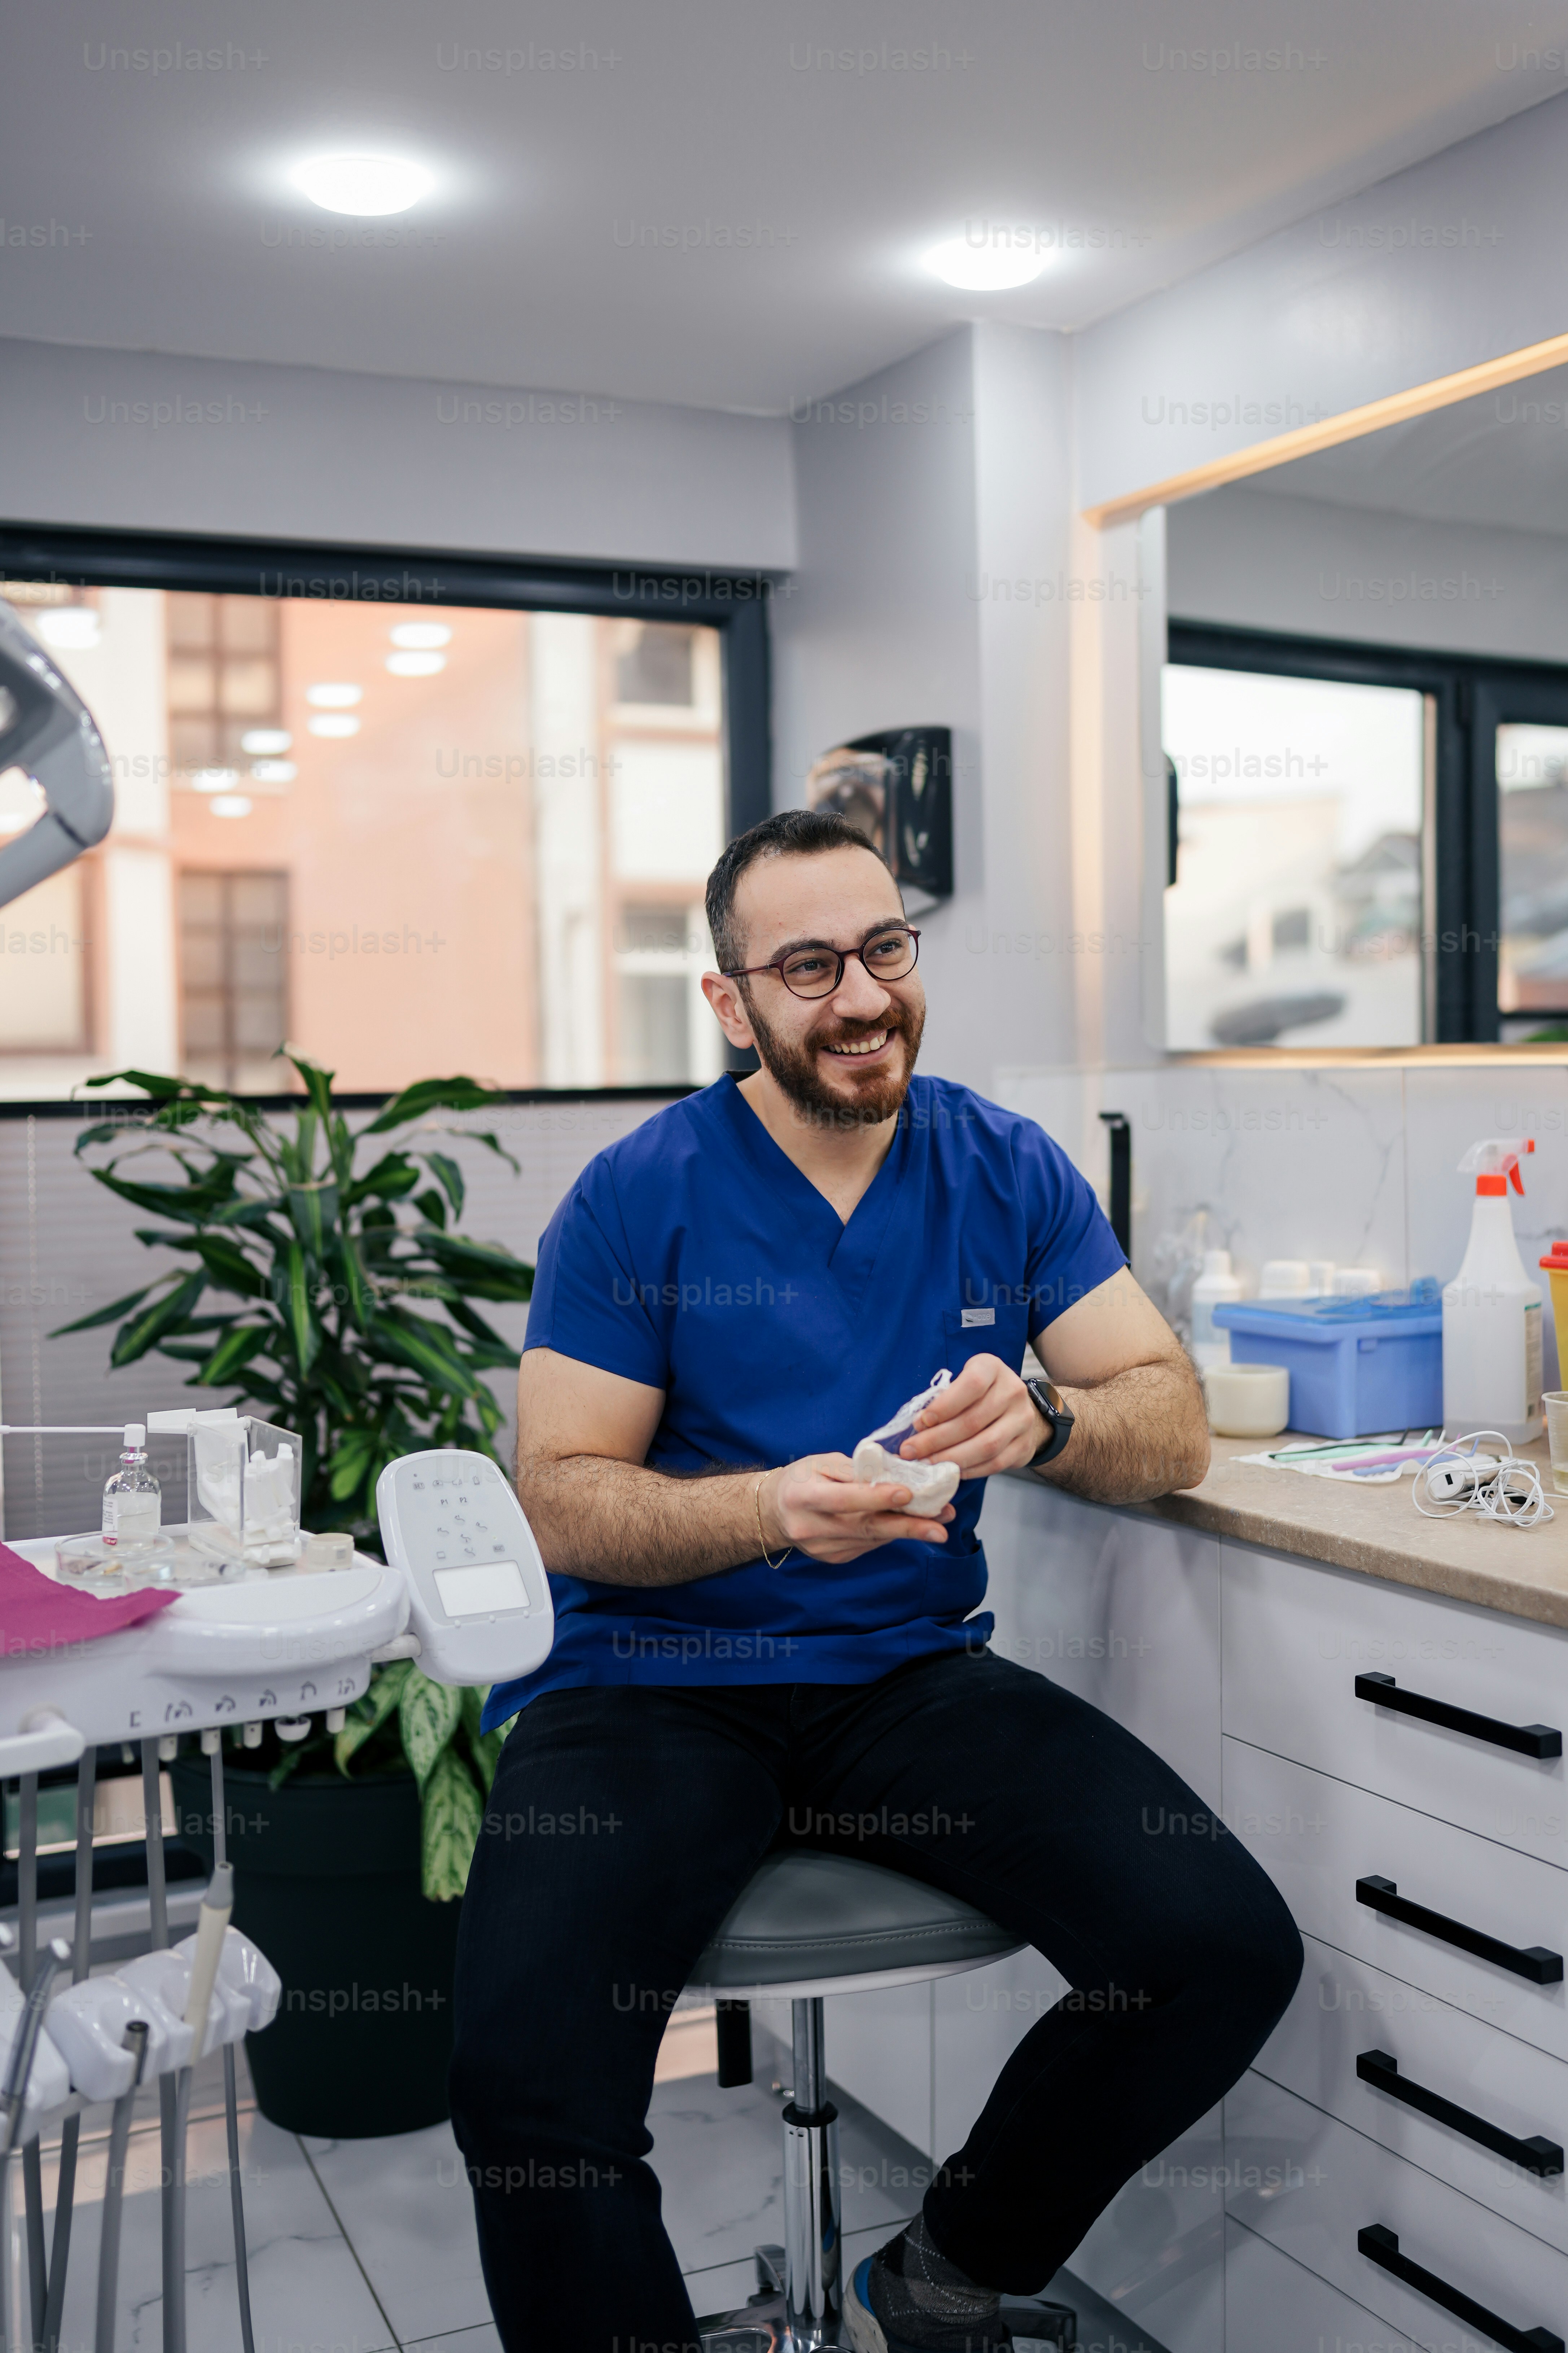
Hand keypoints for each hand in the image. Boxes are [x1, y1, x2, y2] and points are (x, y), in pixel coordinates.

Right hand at [761, 1453, 953, 1563]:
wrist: (774, 1512)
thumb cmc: (802, 1479)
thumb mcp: (821, 1463)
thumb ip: (855, 1469)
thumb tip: (894, 1475)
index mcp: (804, 1497)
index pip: (844, 1500)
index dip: (876, 1497)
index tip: (907, 1493)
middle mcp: (812, 1528)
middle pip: (865, 1527)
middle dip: (907, 1527)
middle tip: (941, 1527)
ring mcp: (823, 1549)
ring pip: (872, 1538)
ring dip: (907, 1530)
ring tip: (939, 1520)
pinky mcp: (834, 1558)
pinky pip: (868, 1544)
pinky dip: (889, 1533)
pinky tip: (906, 1524)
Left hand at [899, 1353, 1047, 1477]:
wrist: (1017, 1409)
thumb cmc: (979, 1394)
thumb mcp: (962, 1384)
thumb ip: (944, 1400)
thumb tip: (920, 1425)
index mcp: (992, 1369)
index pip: (971, 1385)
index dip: (944, 1406)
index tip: (920, 1422)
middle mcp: (1012, 1391)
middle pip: (973, 1421)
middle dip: (936, 1440)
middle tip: (911, 1451)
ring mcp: (1022, 1419)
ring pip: (986, 1446)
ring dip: (951, 1458)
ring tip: (927, 1464)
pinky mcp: (1025, 1444)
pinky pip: (995, 1463)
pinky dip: (970, 1469)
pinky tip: (950, 1471)